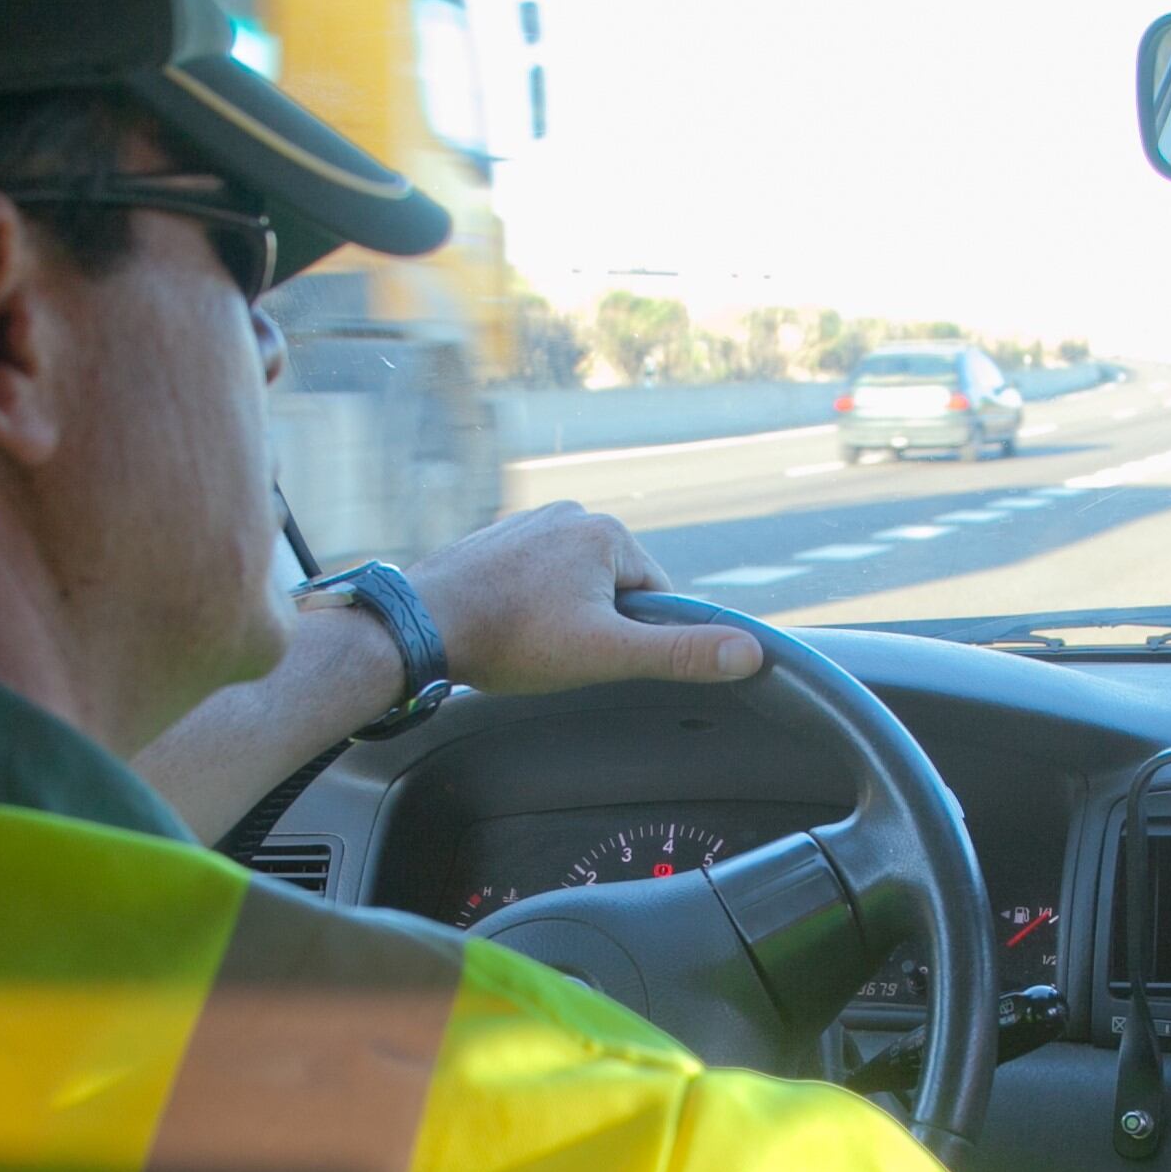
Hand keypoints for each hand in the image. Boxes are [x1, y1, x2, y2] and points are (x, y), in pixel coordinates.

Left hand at [405, 502, 761, 694]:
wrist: (422, 626)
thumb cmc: (512, 639)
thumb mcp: (607, 654)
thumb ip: (679, 652)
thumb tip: (749, 651)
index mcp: (606, 533)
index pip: (654, 593)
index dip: (635, 635)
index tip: (599, 656)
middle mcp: (569, 515)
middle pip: (613, 586)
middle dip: (595, 624)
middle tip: (557, 654)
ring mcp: (527, 523)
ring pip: (572, 583)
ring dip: (561, 615)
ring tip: (528, 643)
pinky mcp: (494, 539)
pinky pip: (534, 576)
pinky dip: (528, 603)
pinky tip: (507, 628)